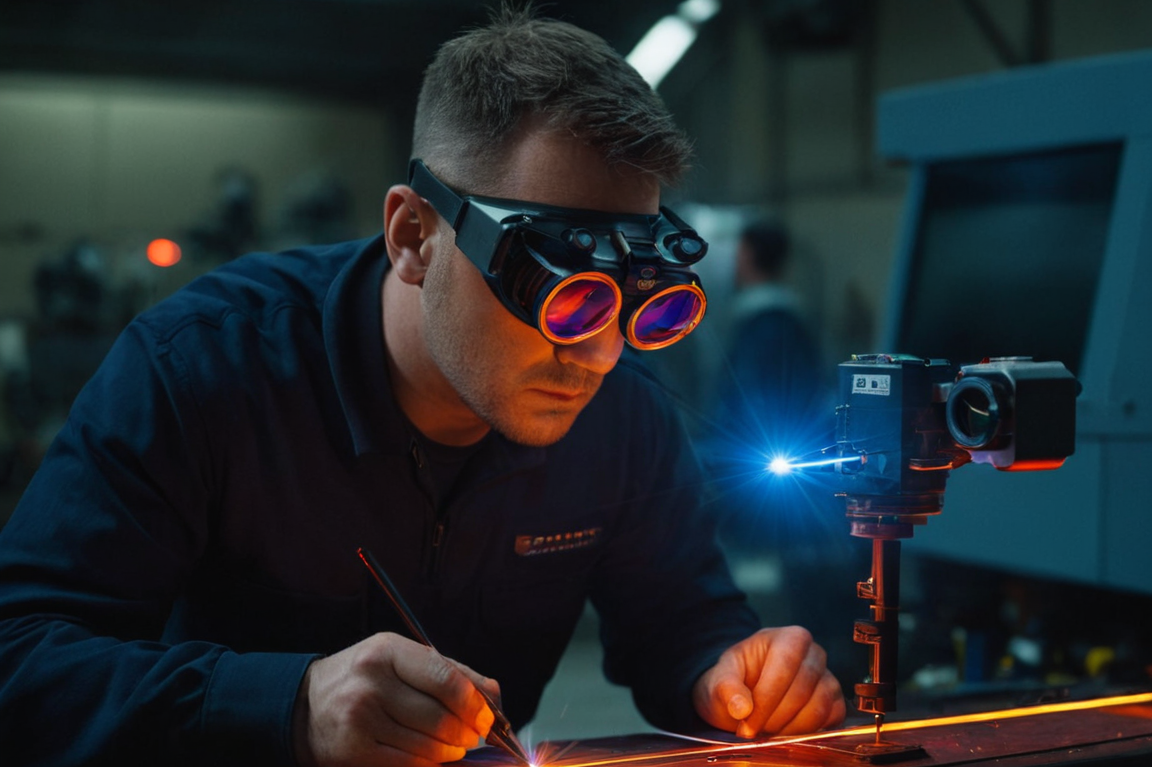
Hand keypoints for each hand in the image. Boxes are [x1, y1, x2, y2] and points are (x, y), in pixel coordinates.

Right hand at [292, 632, 500, 766]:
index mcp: (387, 651)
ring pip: (428, 747)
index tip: (486, 718)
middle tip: (471, 736)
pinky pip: (408, 765)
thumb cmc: (365, 678)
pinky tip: (428, 757)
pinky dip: (427, 764)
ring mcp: (360, 720)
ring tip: (450, 746)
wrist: (305, 705)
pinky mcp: (354, 752)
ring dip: (449, 752)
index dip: (474, 704)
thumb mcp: (401, 659)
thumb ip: (450, 672)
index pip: (445, 679)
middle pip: (440, 718)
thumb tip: (493, 697)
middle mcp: (371, 683)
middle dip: (466, 733)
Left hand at [693, 626, 844, 738]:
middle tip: (753, 731)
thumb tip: (741, 708)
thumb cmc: (734, 683)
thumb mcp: (718, 680)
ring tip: (766, 730)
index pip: (784, 667)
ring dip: (789, 729)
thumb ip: (725, 688)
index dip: (765, 700)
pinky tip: (785, 732)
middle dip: (774, 718)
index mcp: (787, 637)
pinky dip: (807, 732)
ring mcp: (827, 676)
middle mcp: (813, 653)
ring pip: (818, 708)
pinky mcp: (835, 700)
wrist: (745, 696)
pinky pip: (831, 719)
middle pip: (802, 691)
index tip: (746, 725)